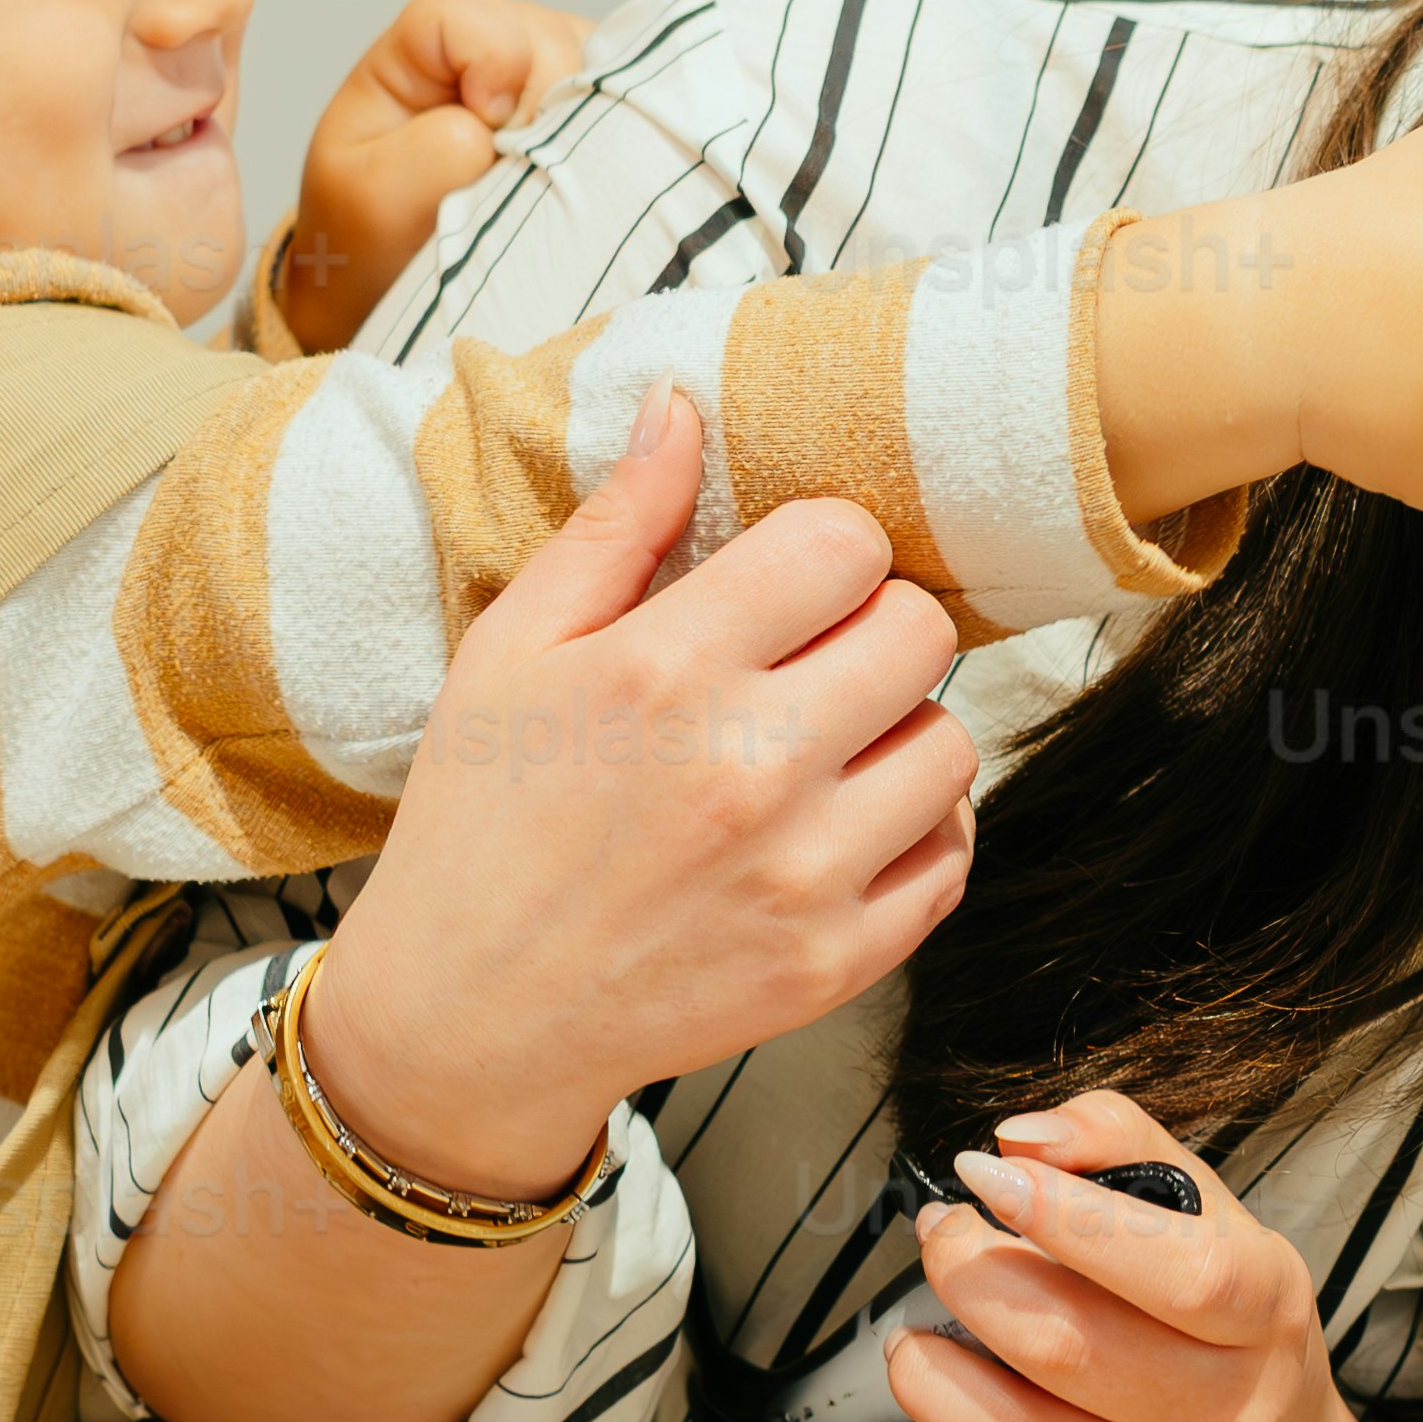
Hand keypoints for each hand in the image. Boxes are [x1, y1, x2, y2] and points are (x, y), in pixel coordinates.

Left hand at [266, 0, 591, 347]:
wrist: (399, 295)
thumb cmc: (374, 243)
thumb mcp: (376, 202)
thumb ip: (437, 150)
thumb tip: (510, 123)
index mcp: (414, 53)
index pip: (467, 10)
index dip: (491, 61)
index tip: (484, 128)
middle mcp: (485, 50)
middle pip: (544, 36)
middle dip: (543, 105)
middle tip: (518, 178)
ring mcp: (543, 79)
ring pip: (595, 67)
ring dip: (584, 129)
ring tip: (550, 190)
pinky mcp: (589, 115)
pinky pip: (628, 100)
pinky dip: (616, 141)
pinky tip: (592, 184)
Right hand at [291, 393, 968, 1184]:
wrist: (469, 1016)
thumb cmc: (482, 822)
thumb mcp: (513, 649)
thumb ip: (616, 526)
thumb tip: (682, 405)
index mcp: (667, 670)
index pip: (845, 545)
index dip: (825, 552)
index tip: (789, 585)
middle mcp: (749, 768)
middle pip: (921, 635)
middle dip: (873, 630)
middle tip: (812, 662)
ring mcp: (803, 874)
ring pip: (952, 746)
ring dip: (899, 733)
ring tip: (823, 749)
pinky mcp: (834, 962)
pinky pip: (951, 859)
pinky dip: (916, 834)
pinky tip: (841, 826)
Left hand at [889, 1095, 1385, 1421]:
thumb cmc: (1224, 1343)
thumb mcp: (1215, 1229)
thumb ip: (1122, 1148)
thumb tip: (1019, 1139)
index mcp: (1269, 1321)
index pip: (1182, 1271)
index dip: (1070, 1215)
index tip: (986, 1174)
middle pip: (1067, 1346)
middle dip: (968, 1274)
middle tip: (944, 1239)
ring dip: (930, 1367)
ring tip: (923, 1333)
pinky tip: (959, 1418)